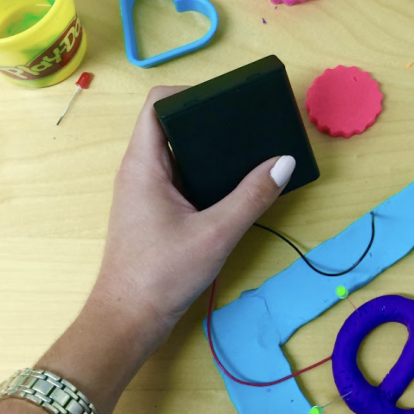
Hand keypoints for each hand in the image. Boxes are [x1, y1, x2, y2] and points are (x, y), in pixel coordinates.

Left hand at [90, 86, 295, 350]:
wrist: (128, 320)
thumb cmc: (162, 273)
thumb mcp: (216, 234)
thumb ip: (252, 196)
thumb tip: (285, 161)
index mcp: (144, 164)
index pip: (158, 104)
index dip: (190, 93)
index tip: (226, 101)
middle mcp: (140, 170)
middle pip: (171, 125)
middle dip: (209, 120)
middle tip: (248, 123)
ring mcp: (145, 191)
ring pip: (178, 152)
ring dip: (210, 149)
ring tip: (249, 149)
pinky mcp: (154, 210)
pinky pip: (180, 176)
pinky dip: (206, 172)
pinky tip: (236, 183)